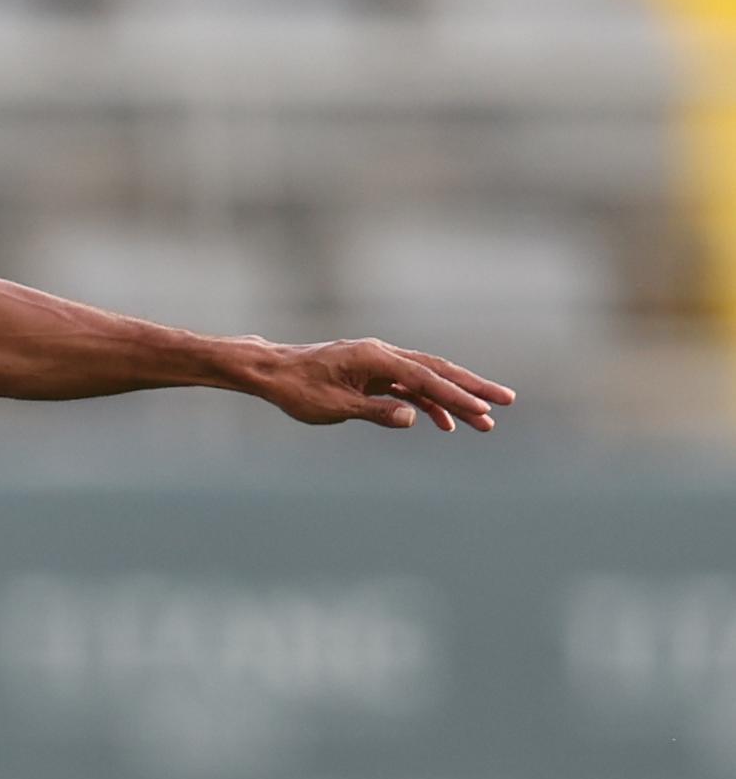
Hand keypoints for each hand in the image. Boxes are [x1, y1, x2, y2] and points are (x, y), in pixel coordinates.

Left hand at [242, 337, 517, 433]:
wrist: (272, 371)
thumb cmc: (297, 389)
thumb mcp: (334, 407)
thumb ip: (375, 412)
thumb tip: (413, 418)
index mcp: (376, 358)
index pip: (425, 379)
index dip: (456, 397)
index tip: (483, 411)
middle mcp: (383, 354)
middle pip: (437, 371)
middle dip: (473, 388)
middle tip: (507, 402)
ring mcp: (379, 363)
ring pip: (426, 380)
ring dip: (453, 400)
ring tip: (483, 423)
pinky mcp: (372, 373)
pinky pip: (407, 387)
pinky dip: (426, 403)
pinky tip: (441, 424)